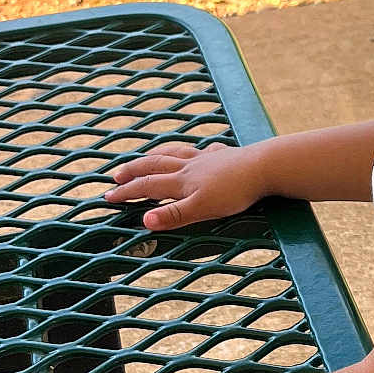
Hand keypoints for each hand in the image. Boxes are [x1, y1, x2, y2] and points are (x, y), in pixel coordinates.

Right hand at [103, 142, 262, 228]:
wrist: (264, 167)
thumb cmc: (234, 191)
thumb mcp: (201, 209)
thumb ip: (174, 215)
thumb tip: (144, 221)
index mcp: (182, 181)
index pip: (147, 186)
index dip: (127, 191)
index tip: (108, 196)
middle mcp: (190, 166)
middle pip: (155, 164)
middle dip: (134, 170)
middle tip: (117, 175)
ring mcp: (207, 158)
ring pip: (175, 153)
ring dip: (157, 155)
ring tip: (148, 157)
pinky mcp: (225, 156)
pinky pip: (204, 151)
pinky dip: (195, 152)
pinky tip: (201, 152)